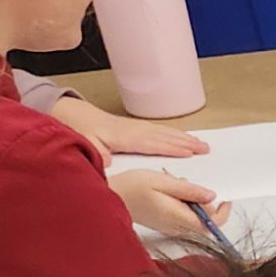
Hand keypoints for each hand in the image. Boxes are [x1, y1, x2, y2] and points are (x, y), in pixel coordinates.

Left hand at [51, 94, 208, 158]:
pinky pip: (158, 131)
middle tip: (205, 148)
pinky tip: (180, 137)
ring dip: (183, 137)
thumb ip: (97, 154)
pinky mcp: (133, 128)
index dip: (171, 148)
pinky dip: (173, 133)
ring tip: (200, 144)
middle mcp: (133, 130)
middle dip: (185, 142)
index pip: (152, 143)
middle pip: (164, 136)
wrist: (70, 114)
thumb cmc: (78, 130)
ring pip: (164, 132)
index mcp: (124, 136)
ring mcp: (135, 127)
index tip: (189, 153)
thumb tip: (107, 162)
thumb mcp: (84, 144)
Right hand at [108, 167, 226, 239]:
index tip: (224, 199)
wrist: (108, 196)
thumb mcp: (163, 181)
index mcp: (177, 217)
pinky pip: (183, 219)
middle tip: (191, 185)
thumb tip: (212, 196)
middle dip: (206, 204)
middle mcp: (175, 227)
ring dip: (194, 204)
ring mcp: (168, 227)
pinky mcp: (163, 224)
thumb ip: (189, 190)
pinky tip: (171, 192)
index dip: (222, 214)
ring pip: (194, 220)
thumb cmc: (132, 186)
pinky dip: (184, 206)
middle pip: (204, 223)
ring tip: (177, 185)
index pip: (210, 225)